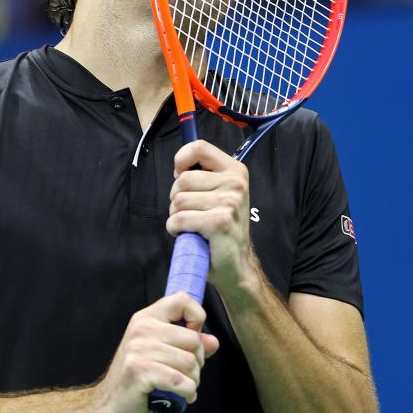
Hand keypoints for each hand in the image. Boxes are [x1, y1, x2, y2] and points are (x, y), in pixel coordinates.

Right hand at [93, 292, 219, 412]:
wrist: (107, 409)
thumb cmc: (136, 381)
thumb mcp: (160, 356)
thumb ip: (188, 346)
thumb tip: (213, 341)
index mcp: (146, 318)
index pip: (182, 299)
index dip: (196, 318)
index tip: (191, 339)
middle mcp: (142, 329)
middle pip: (193, 339)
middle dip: (197, 362)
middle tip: (185, 374)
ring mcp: (139, 350)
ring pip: (190, 362)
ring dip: (193, 381)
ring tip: (182, 387)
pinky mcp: (141, 372)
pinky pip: (181, 381)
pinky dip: (188, 393)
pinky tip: (181, 397)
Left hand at [166, 140, 252, 293]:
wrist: (236, 265)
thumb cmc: (222, 228)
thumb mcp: (220, 193)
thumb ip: (203, 175)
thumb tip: (179, 167)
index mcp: (235, 171)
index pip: (198, 147)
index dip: (181, 160)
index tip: (181, 176)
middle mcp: (235, 183)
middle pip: (182, 180)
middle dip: (177, 198)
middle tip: (192, 213)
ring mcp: (229, 203)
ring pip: (178, 201)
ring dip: (176, 216)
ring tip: (193, 225)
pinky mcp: (218, 222)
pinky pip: (178, 220)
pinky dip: (176, 230)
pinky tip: (190, 235)